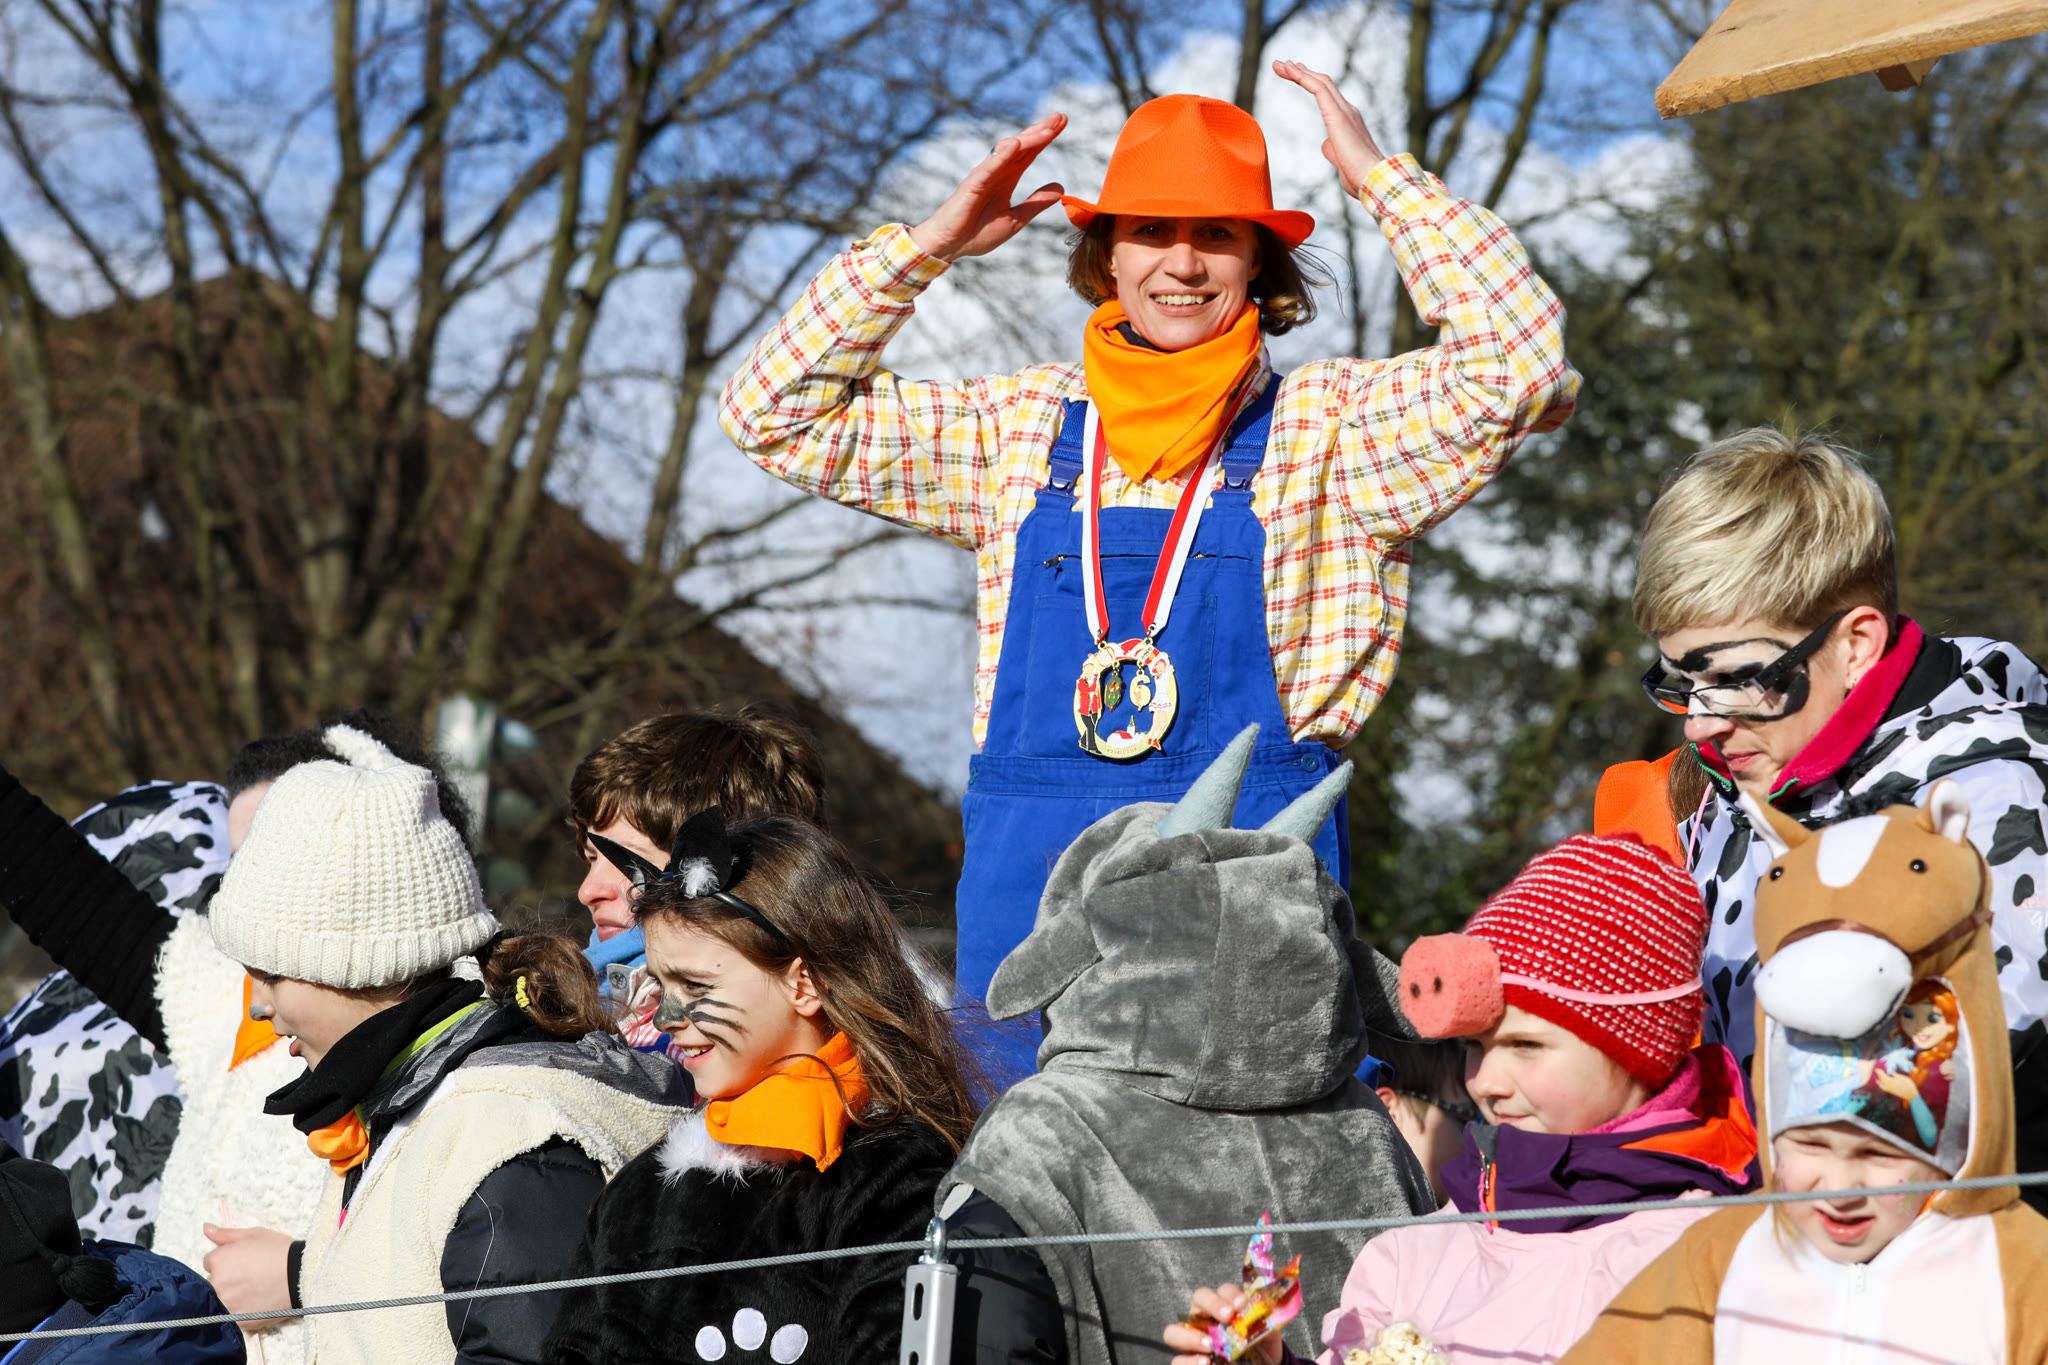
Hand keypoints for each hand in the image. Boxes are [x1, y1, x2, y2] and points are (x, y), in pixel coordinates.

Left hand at [202, 1223, 297, 1328]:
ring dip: (231, 1295)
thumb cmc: (278, 1250)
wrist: (300, 1275)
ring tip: (253, 1289)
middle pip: (212, 1282)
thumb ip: (226, 1234)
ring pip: (221, 1300)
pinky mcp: (237, 1320)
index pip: (210, 1262)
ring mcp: (226, 1304)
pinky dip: (240, 1309)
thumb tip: (205, 1228)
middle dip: (226, 1278)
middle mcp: (216, 1284)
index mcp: (218, 1260)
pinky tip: (255, 1301)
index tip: (241, 1261)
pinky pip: (231, 1315)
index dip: (226, 1260)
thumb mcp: (253, 1235)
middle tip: (249, 1275)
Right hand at [907, 113, 1067, 262]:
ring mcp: (984, 176)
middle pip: (1022, 146)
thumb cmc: (977, 233)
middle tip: (1061, 117)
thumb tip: (1061, 188)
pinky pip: (989, 167)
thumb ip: (1036, 203)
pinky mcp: (972, 185)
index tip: (1063, 123)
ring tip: (1047, 130)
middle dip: (1041, 130)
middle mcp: (996, 172)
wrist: (950, 246)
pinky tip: (1016, 144)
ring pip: (1008, 152)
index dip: (1045, 138)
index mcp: (1007, 179)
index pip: (1029, 153)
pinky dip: (1002, 155)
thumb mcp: (1015, 220)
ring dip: (1027, 139)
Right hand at [1163, 1282, 1283, 1364]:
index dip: (1230, 1294)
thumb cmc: (1259, 1343)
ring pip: (1173, 1332)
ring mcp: (1192, 1341)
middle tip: (1227, 1316)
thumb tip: (1269, 1304)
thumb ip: (1264, 1316)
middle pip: (1197, 1299)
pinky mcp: (1189, 1361)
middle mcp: (1204, 1318)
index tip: (1242, 1303)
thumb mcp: (1266, 1328)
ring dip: (1191, 1337)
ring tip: (1210, 1346)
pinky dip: (1189, 1361)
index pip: (1222, 1290)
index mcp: (1223, 1305)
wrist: (1264, 1363)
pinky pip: (1178, 1361)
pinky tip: (1206, 1362)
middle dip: (1212, 1304)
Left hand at [1273, 60, 1386, 198]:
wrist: (1373, 179)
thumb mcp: (1341, 160)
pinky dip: (1303, 78)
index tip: (1296, 74)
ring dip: (1298, 72)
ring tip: (1280, 65)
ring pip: (1320, 83)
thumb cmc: (1359, 176)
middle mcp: (1348, 111)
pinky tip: (1291, 70)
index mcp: (1348, 121)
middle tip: (1284, 65)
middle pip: (1323, 84)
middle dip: (1302, 73)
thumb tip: (1326, 144)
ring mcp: (1345, 111)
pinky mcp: (1338, 116)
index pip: (1328, 94)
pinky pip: (1319, 90)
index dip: (1311, 82)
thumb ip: (1333, 149)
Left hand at [1872, 1069, 1917, 1100]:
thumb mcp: (1905, 1078)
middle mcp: (1890, 1086)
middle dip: (1879, 1074)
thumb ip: (1897, 1076)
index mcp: (1892, 1082)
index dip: (1880, 1072)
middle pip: (1882, 1079)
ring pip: (1882, 1084)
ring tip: (1877, 1076)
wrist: (1911, 1095)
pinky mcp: (1892, 1092)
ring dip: (1879, 1080)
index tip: (1877, 1069)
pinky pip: (1883, 1088)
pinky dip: (1880, 1085)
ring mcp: (1890, 1089)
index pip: (1884, 1076)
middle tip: (1876, 1070)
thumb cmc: (1909, 1086)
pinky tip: (1879, 1083)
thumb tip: (1892, 1072)